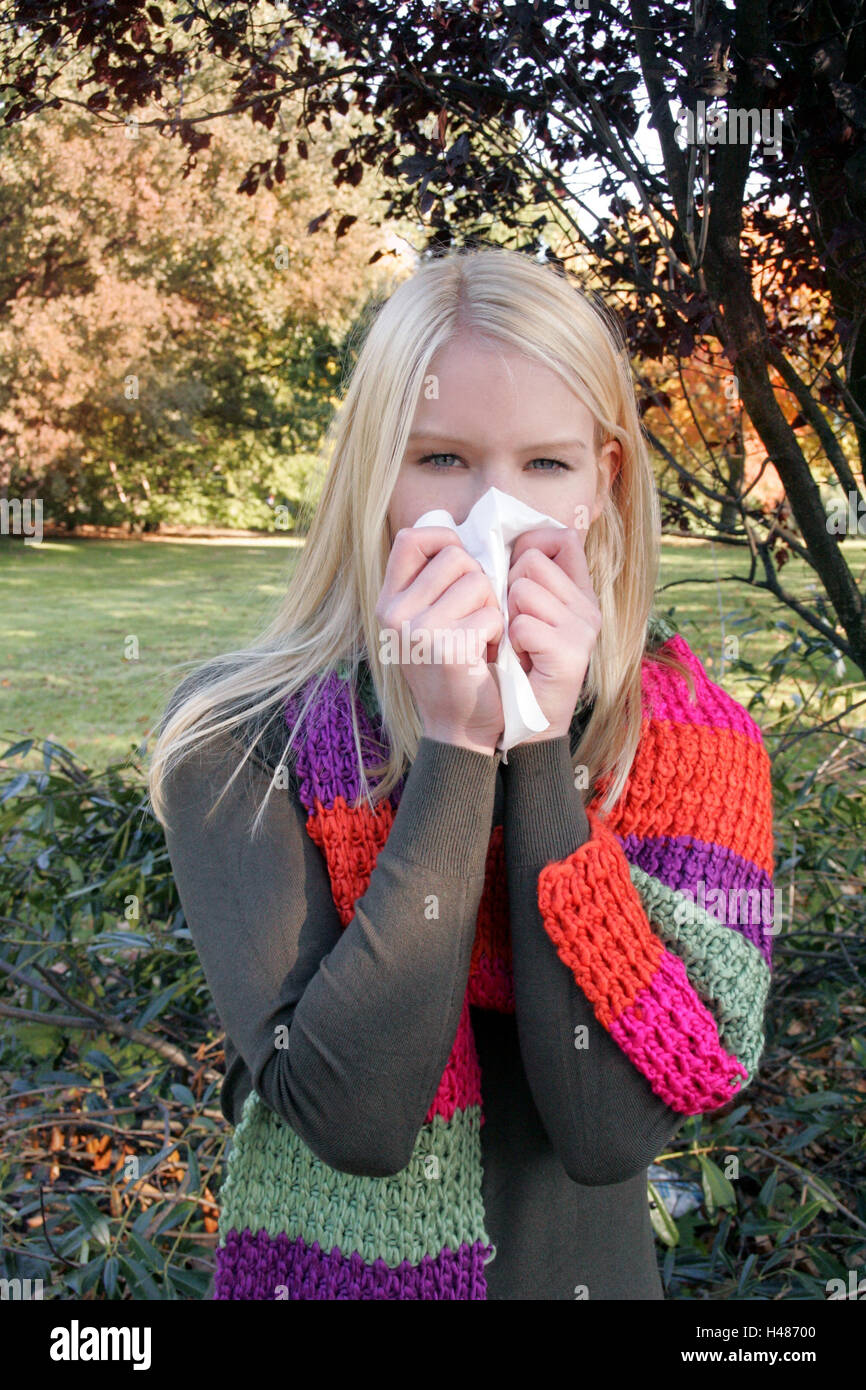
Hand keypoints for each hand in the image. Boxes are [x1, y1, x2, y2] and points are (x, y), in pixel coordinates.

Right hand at [375, 526, 505, 755]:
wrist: (458, 727)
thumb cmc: (451, 669)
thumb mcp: (423, 621)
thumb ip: (428, 582)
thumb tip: (449, 528)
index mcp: (387, 602)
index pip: (410, 538)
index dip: (444, 540)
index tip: (459, 564)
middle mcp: (395, 614)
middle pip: (456, 558)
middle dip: (478, 582)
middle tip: (474, 617)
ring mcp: (418, 631)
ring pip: (479, 583)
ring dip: (491, 609)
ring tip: (479, 637)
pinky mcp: (448, 648)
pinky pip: (492, 615)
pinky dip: (498, 634)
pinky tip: (485, 655)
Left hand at [506, 525, 600, 742]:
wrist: (524, 725)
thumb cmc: (514, 667)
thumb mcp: (522, 614)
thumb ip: (524, 578)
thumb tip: (507, 538)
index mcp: (580, 594)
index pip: (563, 537)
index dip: (529, 546)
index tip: (513, 575)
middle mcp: (588, 608)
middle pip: (533, 560)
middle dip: (509, 588)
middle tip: (514, 625)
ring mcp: (584, 630)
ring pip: (524, 589)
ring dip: (508, 617)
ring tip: (516, 645)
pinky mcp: (572, 653)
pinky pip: (522, 624)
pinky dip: (510, 642)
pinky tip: (519, 661)